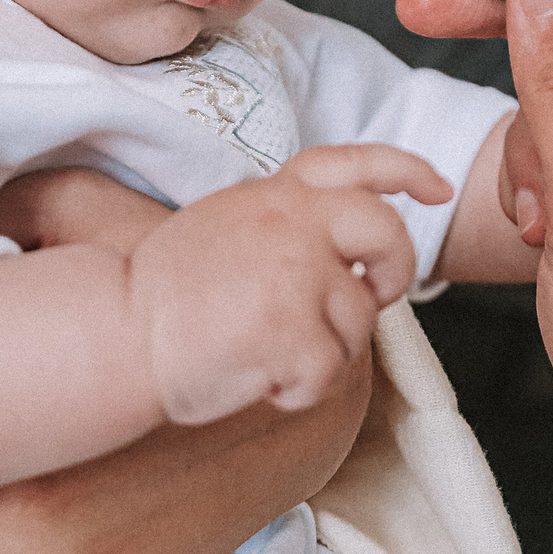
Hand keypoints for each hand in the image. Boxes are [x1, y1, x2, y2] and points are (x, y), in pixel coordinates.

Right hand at [130, 142, 447, 422]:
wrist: (115, 334)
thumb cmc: (164, 297)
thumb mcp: (226, 227)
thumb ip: (285, 224)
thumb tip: (347, 254)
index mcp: (274, 194)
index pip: (354, 163)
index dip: (406, 170)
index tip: (437, 188)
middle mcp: (291, 221)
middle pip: (387, 234)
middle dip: (393, 271)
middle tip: (371, 296)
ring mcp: (295, 272)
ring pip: (358, 319)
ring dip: (323, 349)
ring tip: (263, 351)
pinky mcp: (292, 328)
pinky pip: (330, 372)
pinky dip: (298, 390)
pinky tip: (256, 379)